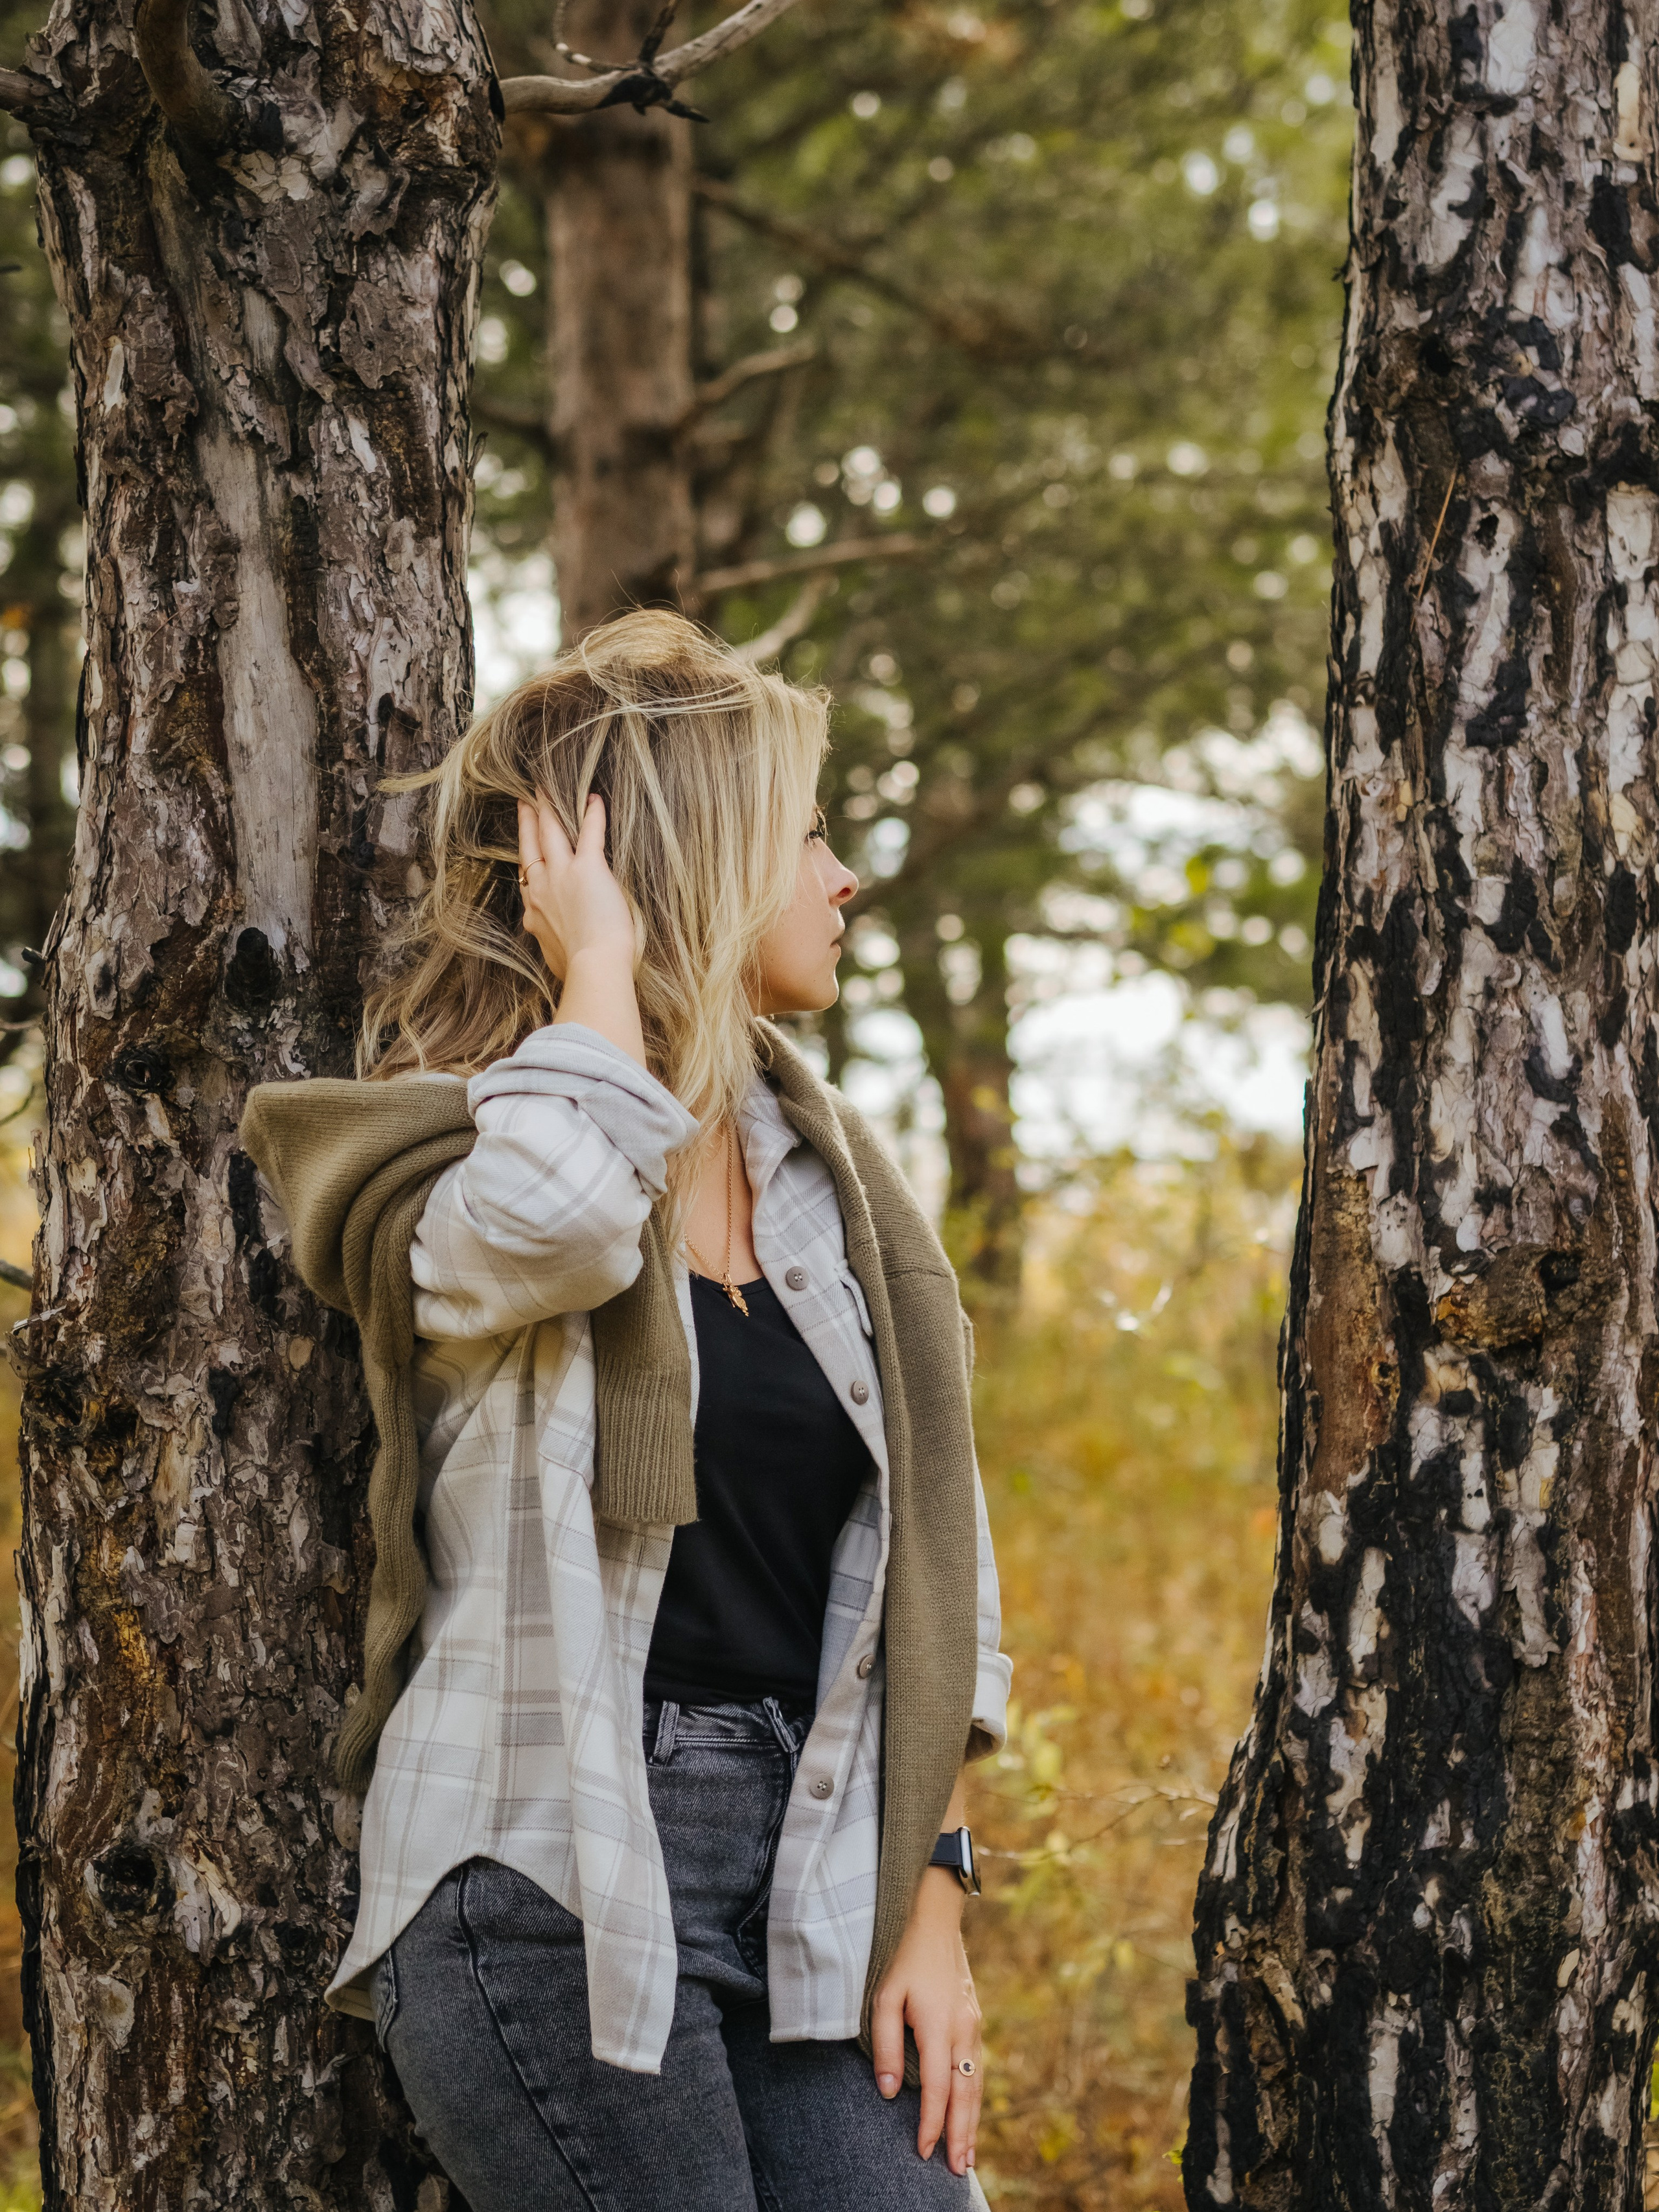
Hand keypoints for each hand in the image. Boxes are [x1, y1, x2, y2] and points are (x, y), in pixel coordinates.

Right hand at [518, 793, 635, 979]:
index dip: (526, 854)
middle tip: (527, 802)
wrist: (593, 968)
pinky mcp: (587, 868)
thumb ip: (551, 939)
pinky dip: (593, 814)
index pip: (527, 876)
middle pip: (531, 846)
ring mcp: (561, 875)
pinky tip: (594, 799)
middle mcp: (541, 888)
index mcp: (533, 911)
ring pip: (551, 833)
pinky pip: (590, 833)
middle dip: (529, 822)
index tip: (525, 841)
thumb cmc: (579, 970)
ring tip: (546, 790)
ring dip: (549, 809)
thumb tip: (556, 942)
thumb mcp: (553, 954)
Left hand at [871, 1872, 981, 2176]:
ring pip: (975, 2084)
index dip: (930, 2123)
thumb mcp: (884, 1997)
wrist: (936, 1921)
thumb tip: (889, 2092)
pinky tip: (970, 2113)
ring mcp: (973, 2026)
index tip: (922, 2151)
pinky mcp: (974, 2021)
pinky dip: (975, 2098)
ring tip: (968, 2156)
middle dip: (961, 2135)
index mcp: (939, 2026)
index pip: (936, 2089)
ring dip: (973, 2122)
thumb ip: (885, 2045)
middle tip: (958, 2171)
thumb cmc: (903, 1958)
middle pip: (964, 2095)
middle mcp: (963, 2030)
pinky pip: (976, 2069)